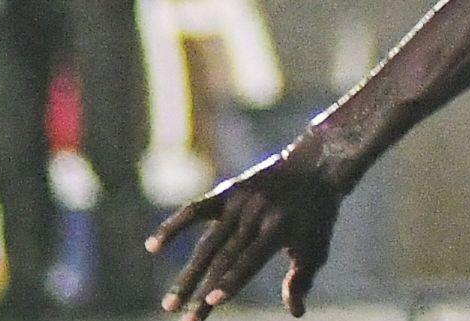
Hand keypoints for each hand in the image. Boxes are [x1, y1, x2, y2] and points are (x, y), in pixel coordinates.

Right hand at [149, 131, 351, 317]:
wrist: (317, 164)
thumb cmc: (317, 215)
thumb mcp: (317, 245)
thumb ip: (302, 278)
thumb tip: (294, 313)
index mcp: (279, 228)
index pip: (250, 259)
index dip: (231, 280)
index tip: (211, 302)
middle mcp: (255, 214)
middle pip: (224, 259)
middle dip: (203, 291)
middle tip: (186, 320)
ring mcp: (238, 202)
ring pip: (206, 244)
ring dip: (187, 276)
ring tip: (170, 305)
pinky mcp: (227, 191)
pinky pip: (194, 209)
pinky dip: (173, 226)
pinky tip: (152, 247)